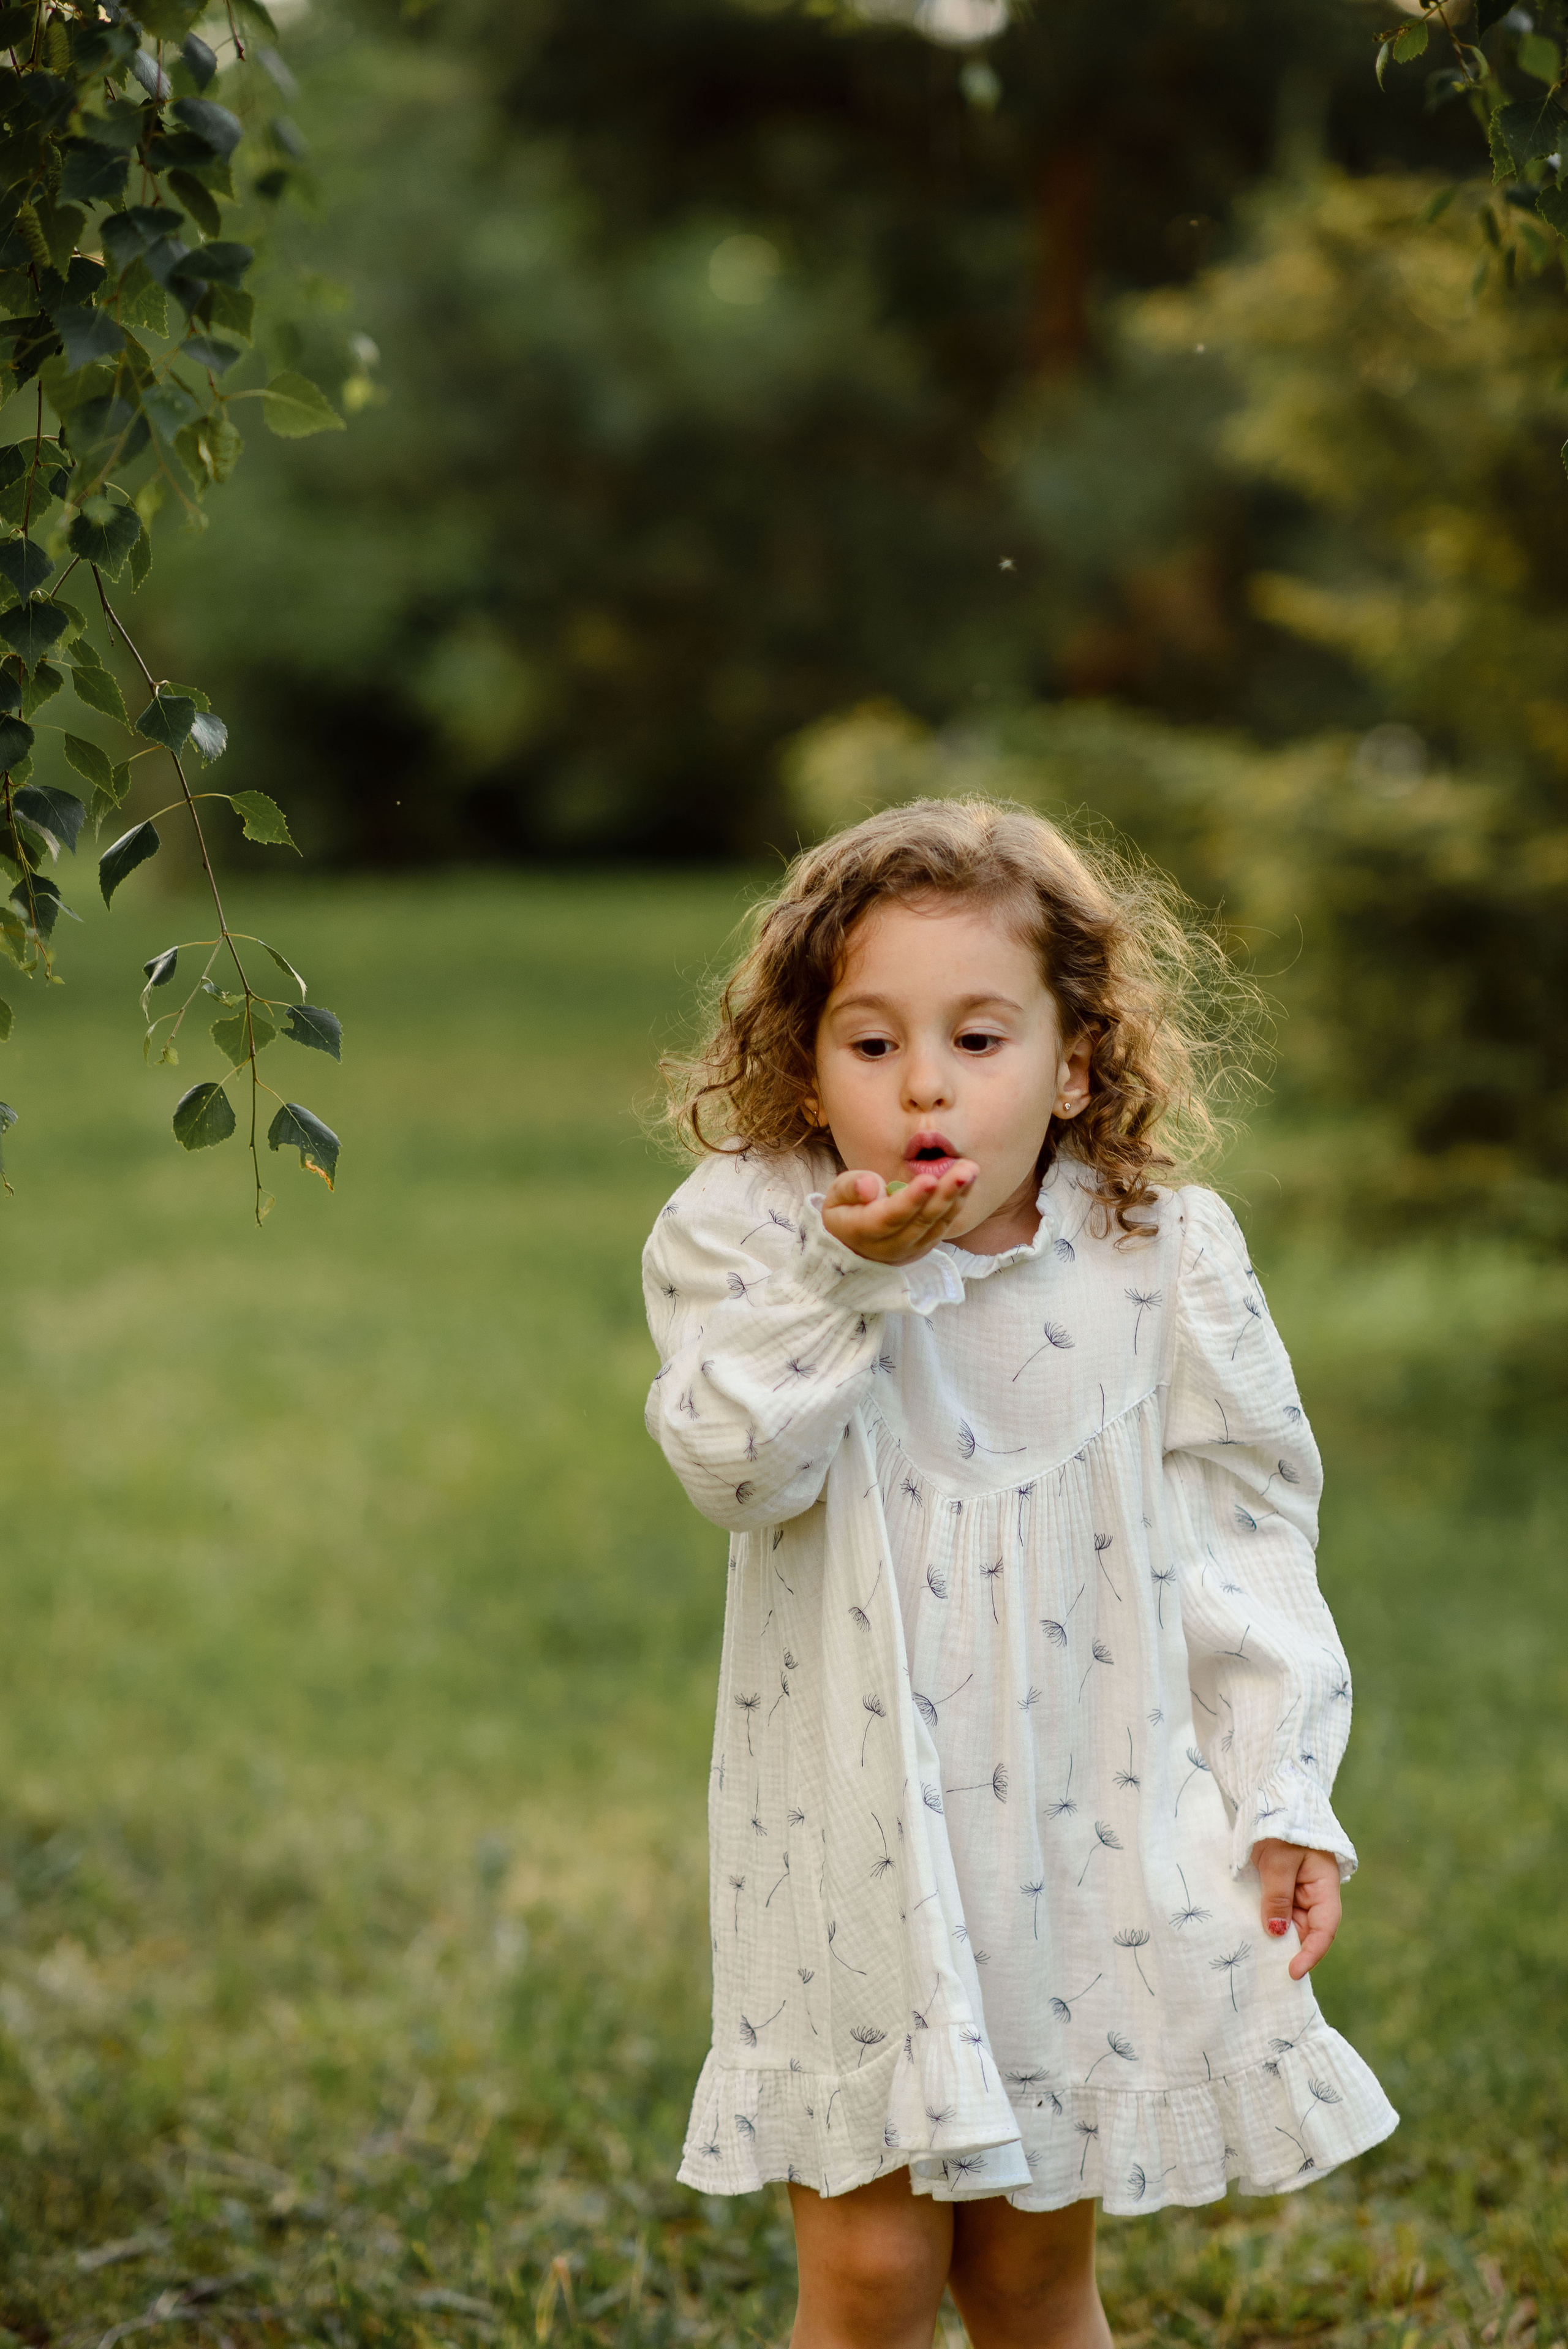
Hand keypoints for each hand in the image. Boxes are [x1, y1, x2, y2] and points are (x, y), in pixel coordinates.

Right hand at [821, 1163, 976, 1264]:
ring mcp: (910, 1249)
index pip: (891, 1216)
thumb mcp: (836, 1196)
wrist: (851, 1243)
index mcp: (863, 1231)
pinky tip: (967, 1181)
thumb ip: (851, 1187)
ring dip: (957, 1196)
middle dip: (945, 1193)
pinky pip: (943, 1225)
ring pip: (937, 1224)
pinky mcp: (925, 1246)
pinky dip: (956, 1203)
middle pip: (921, 1221)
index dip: (911, 1199)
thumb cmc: (844, 1211)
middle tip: (965, 1169)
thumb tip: (870, 1187)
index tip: (929, 1179)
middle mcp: (890, 1246)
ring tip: (971, 1170)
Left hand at [1253, 1838, 1340, 1979]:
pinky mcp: (1283, 1884)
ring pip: (1292, 1922)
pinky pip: (1279, 1909)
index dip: (1311, 1953)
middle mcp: (1315, 1891)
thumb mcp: (1278, 1861)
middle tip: (1268, 1968)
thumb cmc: (1281, 1825)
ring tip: (1258, 1953)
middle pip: (1308, 1929)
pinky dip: (1270, 1920)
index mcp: (1325, 1885)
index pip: (1324, 1929)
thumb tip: (1276, 1932)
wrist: (1274, 1797)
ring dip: (1277, 1935)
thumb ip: (1277, 1897)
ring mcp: (1299, 1888)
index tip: (1292, 1971)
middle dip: (1291, 1948)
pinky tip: (1254, 1932)